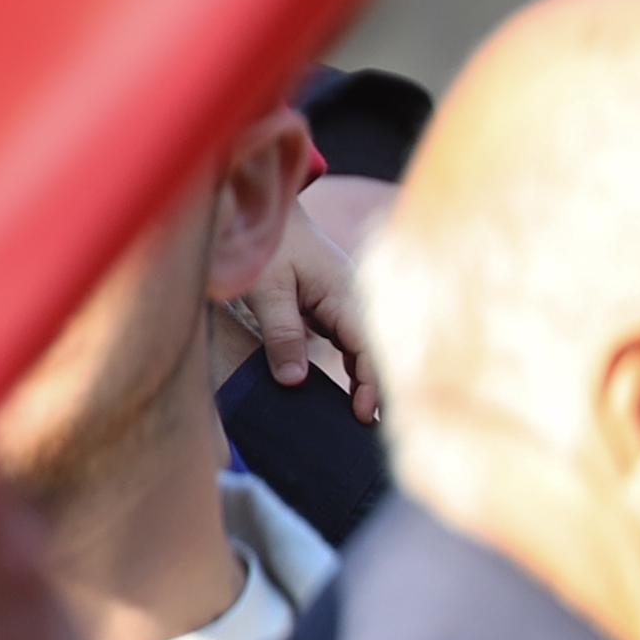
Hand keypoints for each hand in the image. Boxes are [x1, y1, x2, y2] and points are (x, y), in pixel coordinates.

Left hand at [230, 201, 374, 420]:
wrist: (263, 210)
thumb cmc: (266, 245)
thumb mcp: (266, 289)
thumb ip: (281, 332)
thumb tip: (293, 381)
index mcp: (343, 294)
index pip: (367, 347)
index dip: (371, 383)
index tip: (363, 415)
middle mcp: (352, 299)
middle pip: (374, 350)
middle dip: (377, 387)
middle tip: (370, 429)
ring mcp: (345, 301)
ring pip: (364, 346)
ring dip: (366, 378)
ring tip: (363, 417)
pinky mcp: (333, 304)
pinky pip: (349, 339)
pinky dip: (353, 363)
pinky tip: (351, 389)